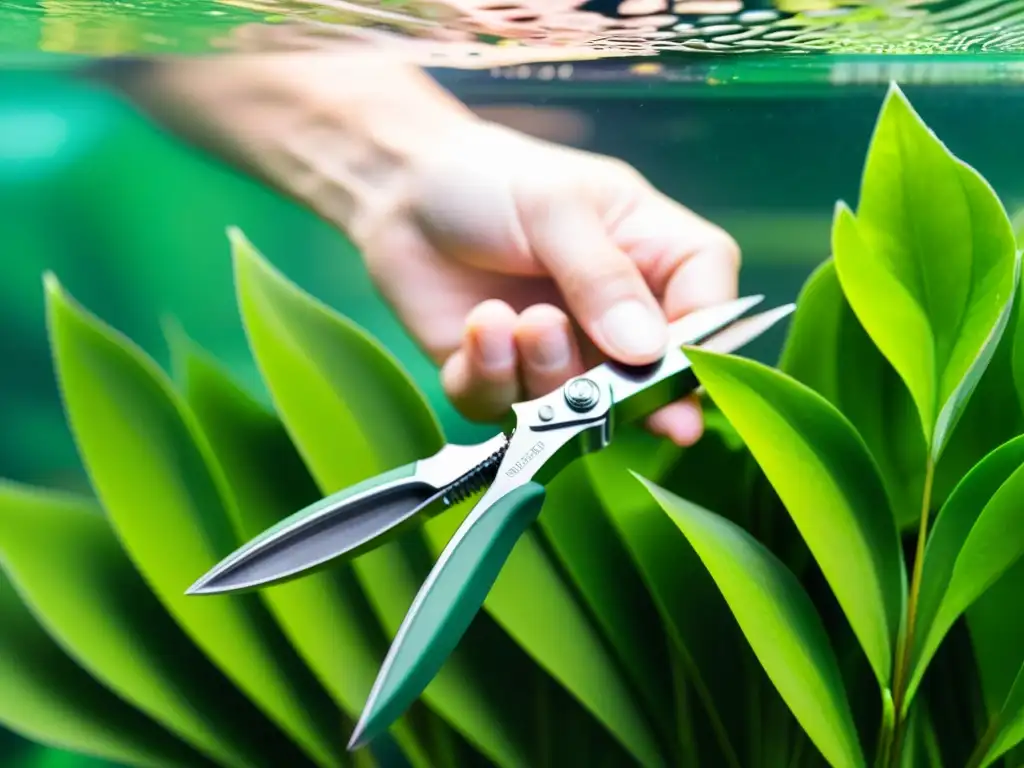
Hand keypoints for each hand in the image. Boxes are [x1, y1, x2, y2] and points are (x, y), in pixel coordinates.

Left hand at [354, 119, 740, 445]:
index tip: (673, 366)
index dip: (700, 349)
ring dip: (548, 370)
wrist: (402, 189)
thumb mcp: (556, 207)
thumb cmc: (492, 179)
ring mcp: (560, 353)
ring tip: (520, 319)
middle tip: (607, 392)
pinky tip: (481, 326)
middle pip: (650, 381)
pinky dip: (491, 376)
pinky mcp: (500, 377)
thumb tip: (648, 350)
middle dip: (625, 393)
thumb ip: (602, 276)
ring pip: (575, 403)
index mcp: (654, 255)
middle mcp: (615, 316)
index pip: (710, 309)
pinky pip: (504, 408)